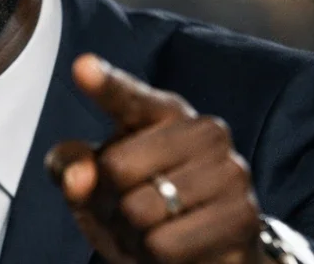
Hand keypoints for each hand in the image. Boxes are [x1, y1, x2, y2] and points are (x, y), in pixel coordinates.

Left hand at [47, 54, 263, 263]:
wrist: (204, 251)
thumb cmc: (141, 202)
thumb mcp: (94, 183)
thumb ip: (71, 166)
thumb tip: (78, 176)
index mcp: (162, 111)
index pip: (127, 96)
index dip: (104, 84)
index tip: (82, 67)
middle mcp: (203, 130)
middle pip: (116, 168)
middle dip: (108, 202)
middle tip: (128, 210)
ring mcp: (229, 171)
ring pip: (139, 211)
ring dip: (132, 234)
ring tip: (153, 229)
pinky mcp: (242, 216)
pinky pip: (165, 244)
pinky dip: (155, 257)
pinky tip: (175, 247)